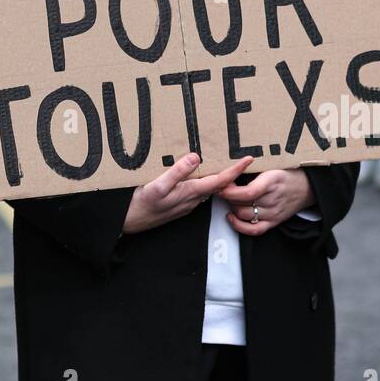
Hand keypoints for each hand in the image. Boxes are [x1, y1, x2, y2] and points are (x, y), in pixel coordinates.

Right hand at [122, 152, 254, 233]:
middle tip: (244, 157)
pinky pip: (200, 191)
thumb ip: (177, 172)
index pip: (220, 180)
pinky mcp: (181, 203)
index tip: (250, 159)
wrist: (130, 223)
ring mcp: (188, 203)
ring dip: (221, 177)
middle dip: (233, 172)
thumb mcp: (157, 186)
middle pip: (219, 185)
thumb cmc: (141, 204)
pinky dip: (207, 181)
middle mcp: (193, 199)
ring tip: (229, 162)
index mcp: (190, 192)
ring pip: (210, 188)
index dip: (236, 170)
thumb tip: (196, 157)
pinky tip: (204, 174)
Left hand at [219, 168, 315, 235]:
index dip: (230, 191)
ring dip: (231, 207)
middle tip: (221, 187)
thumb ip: (254, 167)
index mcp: (273, 181)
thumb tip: (230, 167)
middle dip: (226, 197)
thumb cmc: (288, 173)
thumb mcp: (273, 164)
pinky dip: (239, 226)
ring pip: (244, 215)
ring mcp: (273, 212)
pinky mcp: (274, 222)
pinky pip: (254, 230)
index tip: (221, 184)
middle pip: (242, 204)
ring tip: (229, 198)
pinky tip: (232, 217)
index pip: (248, 192)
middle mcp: (273, 199)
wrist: (308, 187)